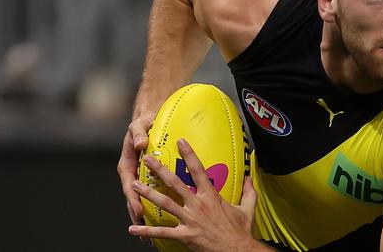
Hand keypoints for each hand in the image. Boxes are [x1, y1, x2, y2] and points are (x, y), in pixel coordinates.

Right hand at [117, 112, 154, 225]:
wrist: (148, 119)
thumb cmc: (143, 123)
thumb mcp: (138, 125)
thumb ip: (138, 134)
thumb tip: (140, 143)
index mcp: (127, 165)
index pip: (129, 185)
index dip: (133, 199)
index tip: (139, 210)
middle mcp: (132, 174)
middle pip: (133, 199)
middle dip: (137, 216)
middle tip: (143, 234)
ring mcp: (140, 179)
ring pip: (141, 201)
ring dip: (144, 218)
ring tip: (149, 238)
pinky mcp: (149, 179)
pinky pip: (151, 196)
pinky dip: (154, 209)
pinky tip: (162, 223)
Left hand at [128, 139, 263, 251]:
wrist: (237, 251)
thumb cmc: (241, 231)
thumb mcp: (248, 208)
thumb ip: (249, 191)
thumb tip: (250, 178)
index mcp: (211, 196)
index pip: (198, 170)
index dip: (189, 154)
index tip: (180, 142)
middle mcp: (198, 205)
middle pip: (175, 183)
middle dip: (160, 170)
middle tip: (147, 159)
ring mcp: (190, 220)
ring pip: (164, 204)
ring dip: (148, 194)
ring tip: (134, 185)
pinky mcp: (185, 236)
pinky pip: (162, 232)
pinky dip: (146, 230)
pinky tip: (132, 228)